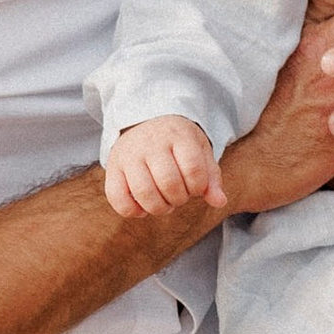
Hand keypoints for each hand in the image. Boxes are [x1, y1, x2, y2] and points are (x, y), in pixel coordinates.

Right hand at [105, 114, 224, 216]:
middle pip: (169, 183)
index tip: (196, 186)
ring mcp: (129, 155)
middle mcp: (151, 143)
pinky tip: (143, 208)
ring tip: (164, 203)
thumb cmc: (178, 143)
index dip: (198, 187)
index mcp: (178, 136)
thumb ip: (211, 177)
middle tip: (179, 195)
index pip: (193, 169)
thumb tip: (220, 202)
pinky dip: (132, 211)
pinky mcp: (113, 167)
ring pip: (143, 192)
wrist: (145, 122)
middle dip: (179, 199)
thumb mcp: (200, 152)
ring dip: (159, 207)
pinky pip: (117, 198)